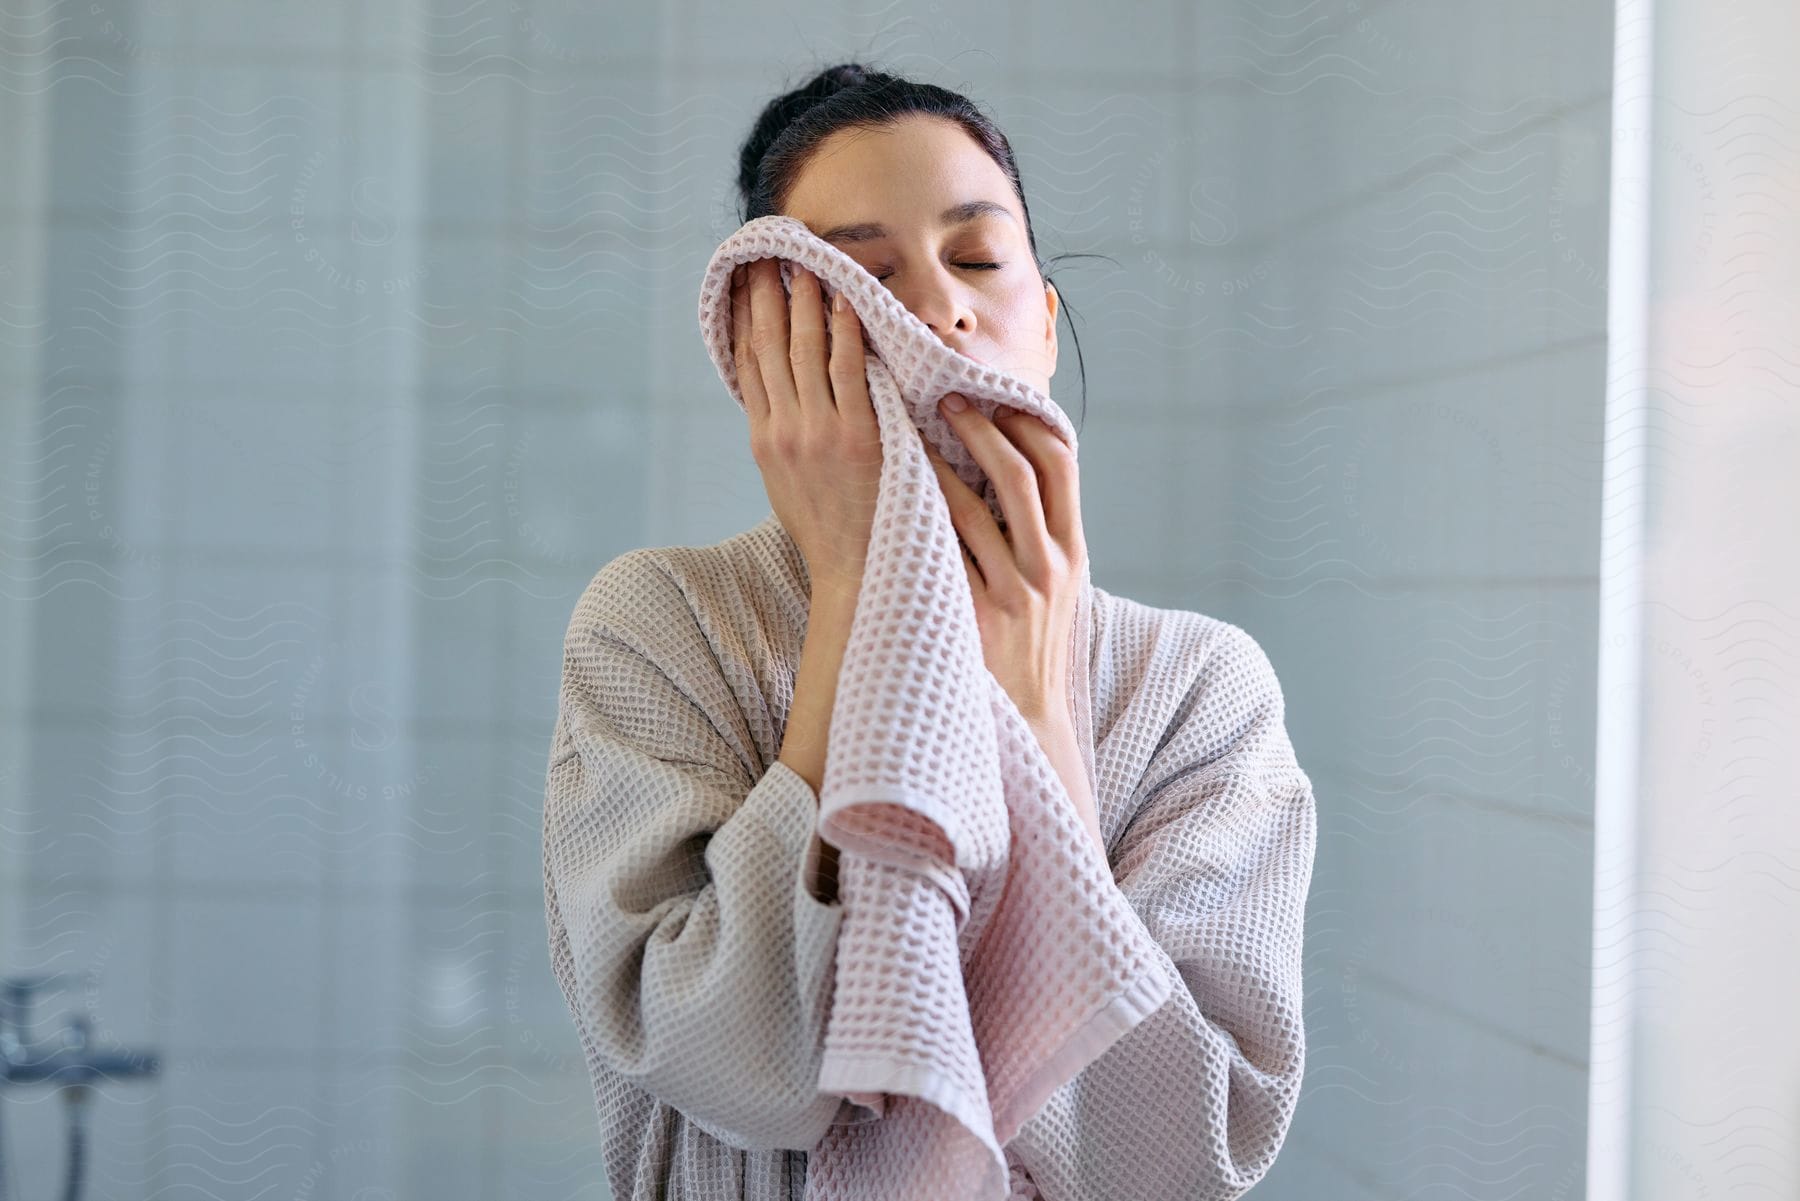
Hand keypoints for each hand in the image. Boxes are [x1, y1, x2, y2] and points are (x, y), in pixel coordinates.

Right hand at [733, 258, 883, 595]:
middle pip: (768, 347)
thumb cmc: (830, 534)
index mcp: (763, 442)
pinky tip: (845, 301)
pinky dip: (846, 332)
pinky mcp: (856, 436)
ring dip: (804, 303)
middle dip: (767, 298)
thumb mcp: (788, 488)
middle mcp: (783, 431)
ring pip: (805, 351)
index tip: (746, 284)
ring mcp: (818, 432)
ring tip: (806, 266)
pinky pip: (849, 370)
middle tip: (769, 257)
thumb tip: (782, 403)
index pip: (748, 365)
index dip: (745, 319)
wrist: (853, 575)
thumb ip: (783, 442)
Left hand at [921, 393, 1088, 725]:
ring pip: (975, 505)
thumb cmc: (1033, 645)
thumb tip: (1015, 472)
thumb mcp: (1059, 589)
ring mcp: (1012, 591)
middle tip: (948, 396)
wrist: (1026, 719)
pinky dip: (921, 511)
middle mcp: (1049, 566)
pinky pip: (943, 550)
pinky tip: (896, 489)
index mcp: (1073, 552)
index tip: (1000, 397)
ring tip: (914, 429)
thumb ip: (1045, 536)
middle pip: (1022, 473)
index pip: (1063, 465)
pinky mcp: (974, 614)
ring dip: (942, 459)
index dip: (1032, 422)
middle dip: (984, 427)